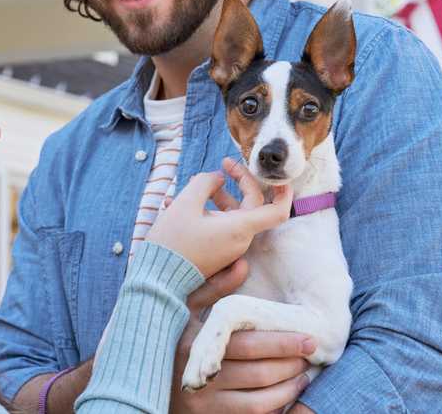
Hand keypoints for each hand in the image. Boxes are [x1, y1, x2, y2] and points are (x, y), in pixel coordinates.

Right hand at [147, 158, 291, 277]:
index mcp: (239, 228)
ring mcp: (229, 246)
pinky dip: (208, 210)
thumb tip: (218, 177)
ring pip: (233, 212)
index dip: (284, 192)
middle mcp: (240, 239)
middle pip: (252, 203)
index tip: (278, 176)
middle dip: (239, 180)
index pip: (277, 211)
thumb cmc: (172, 241)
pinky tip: (182, 202)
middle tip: (222, 164)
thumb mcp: (186, 203)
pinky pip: (220, 224)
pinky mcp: (217, 250)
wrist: (157, 278)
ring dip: (217, 195)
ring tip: (192, 182)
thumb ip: (206, 182)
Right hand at [170, 259, 314, 413]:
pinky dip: (277, 405)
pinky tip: (289, 392)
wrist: (145, 386)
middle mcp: (200, 376)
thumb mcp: (185, 312)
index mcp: (194, 344)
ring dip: (288, 386)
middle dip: (290, 363)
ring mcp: (205, 403)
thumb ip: (213, 289)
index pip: (246, 345)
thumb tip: (242, 264)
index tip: (308, 337)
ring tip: (303, 372)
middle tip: (310, 353)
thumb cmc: (172, 342)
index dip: (281, 342)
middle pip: (258, 373)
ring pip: (259, 399)